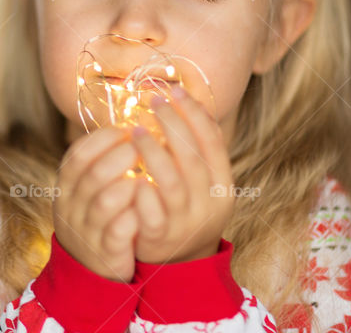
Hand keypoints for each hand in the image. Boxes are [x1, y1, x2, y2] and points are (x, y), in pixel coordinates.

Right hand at [53, 125, 140, 282]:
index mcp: (66, 185)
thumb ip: (100, 159)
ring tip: (146, 176)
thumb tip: (130, 124)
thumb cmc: (95, 216)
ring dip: (129, 185)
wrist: (88, 268)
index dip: (103, 138)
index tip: (127, 129)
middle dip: (122, 156)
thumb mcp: (86, 187)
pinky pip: (119, 231)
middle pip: (94, 174)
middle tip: (144, 147)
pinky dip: (134, 216)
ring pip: (105, 202)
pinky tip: (147, 206)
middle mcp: (72, 206)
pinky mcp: (106, 251)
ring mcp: (88, 230)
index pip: (78, 154)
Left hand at [130, 89, 234, 264]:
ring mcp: (186, 221)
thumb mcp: (201, 180)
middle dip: (172, 124)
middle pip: (192, 158)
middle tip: (152, 100)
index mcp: (222, 183)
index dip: (194, 113)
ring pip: (171, 183)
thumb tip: (187, 100)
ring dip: (153, 152)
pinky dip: (141, 191)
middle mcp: (208, 202)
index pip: (212, 141)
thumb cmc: (185, 206)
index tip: (174, 89)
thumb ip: (195, 148)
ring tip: (134, 130)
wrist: (180, 260)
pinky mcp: (161, 237)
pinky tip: (128, 172)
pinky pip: (152, 212)